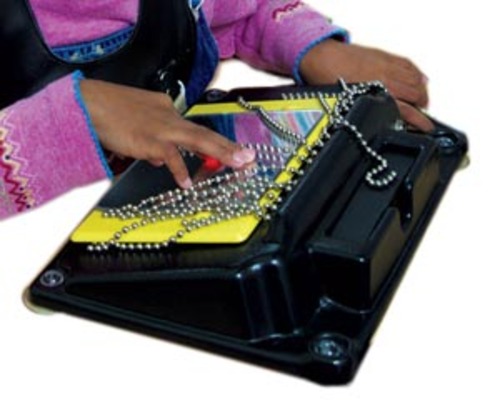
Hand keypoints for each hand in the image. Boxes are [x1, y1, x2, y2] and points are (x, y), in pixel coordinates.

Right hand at [80, 79, 254, 187]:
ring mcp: (161, 128)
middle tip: (249, 156)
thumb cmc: (109, 112)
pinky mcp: (149, 140)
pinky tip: (187, 183)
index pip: (194, 130)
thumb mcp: (138, 126)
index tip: (235, 152)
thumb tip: (163, 161)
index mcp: (167, 110)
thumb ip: (154, 143)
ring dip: (221, 152)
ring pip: (199, 139)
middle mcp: (169, 116)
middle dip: (229, 146)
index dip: (216, 144)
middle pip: (205, 133)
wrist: (87, 103)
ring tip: (239, 163)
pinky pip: (170, 157)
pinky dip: (179, 170)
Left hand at [299, 40, 433, 131]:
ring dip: (421, 91)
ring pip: (415, 79)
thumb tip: (373, 126)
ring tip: (422, 101)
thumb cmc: (327, 81)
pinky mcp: (384, 56)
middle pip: (416, 94)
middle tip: (422, 116)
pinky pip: (408, 65)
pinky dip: (417, 74)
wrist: (321, 56)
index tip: (427, 128)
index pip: (406, 110)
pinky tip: (419, 79)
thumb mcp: (346, 105)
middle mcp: (385, 79)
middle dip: (422, 107)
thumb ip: (364, 112)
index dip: (419, 121)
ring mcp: (386, 66)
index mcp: (375, 95)